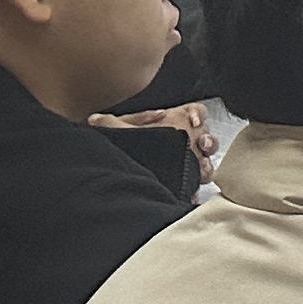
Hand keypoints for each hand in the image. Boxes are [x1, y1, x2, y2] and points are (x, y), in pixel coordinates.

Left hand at [92, 105, 219, 180]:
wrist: (126, 182)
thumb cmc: (127, 151)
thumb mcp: (119, 135)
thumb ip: (110, 125)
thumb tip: (93, 119)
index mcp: (174, 124)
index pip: (196, 112)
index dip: (199, 114)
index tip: (194, 121)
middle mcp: (185, 142)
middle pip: (207, 136)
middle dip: (208, 140)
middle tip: (202, 143)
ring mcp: (188, 162)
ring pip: (207, 160)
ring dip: (206, 163)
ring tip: (201, 166)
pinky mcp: (186, 181)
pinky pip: (198, 183)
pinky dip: (195, 187)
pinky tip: (191, 191)